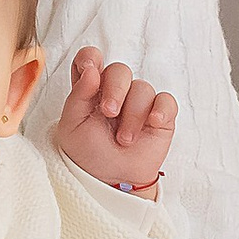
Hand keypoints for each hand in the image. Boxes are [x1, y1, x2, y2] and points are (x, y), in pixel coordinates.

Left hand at [55, 48, 175, 195]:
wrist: (109, 180)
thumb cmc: (88, 152)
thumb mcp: (72, 125)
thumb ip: (79, 94)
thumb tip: (92, 69)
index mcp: (90, 88)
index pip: (91, 59)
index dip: (91, 58)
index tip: (90, 68)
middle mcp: (115, 91)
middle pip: (120, 70)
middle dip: (115, 89)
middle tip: (109, 113)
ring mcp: (138, 103)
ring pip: (142, 87)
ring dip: (132, 114)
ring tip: (123, 139)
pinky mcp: (160, 117)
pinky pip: (167, 101)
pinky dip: (161, 109)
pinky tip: (154, 122)